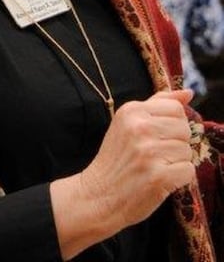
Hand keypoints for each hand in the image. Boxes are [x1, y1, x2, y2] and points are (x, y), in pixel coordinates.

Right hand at [51, 89, 195, 258]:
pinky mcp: (158, 176)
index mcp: (132, 110)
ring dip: (177, 162)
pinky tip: (162, 179)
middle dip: (177, 143)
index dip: (174, 124)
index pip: (175, 108)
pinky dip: (179, 178)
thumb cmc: (116, 158)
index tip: (160, 136)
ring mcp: (149, 152)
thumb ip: (158, 104)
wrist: (99, 194)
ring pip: (187, 151)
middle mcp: (140, 127)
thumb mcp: (129, 123)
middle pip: (184, 129)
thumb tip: (188, 93)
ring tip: (157, 167)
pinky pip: (188, 170)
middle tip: (158, 154)